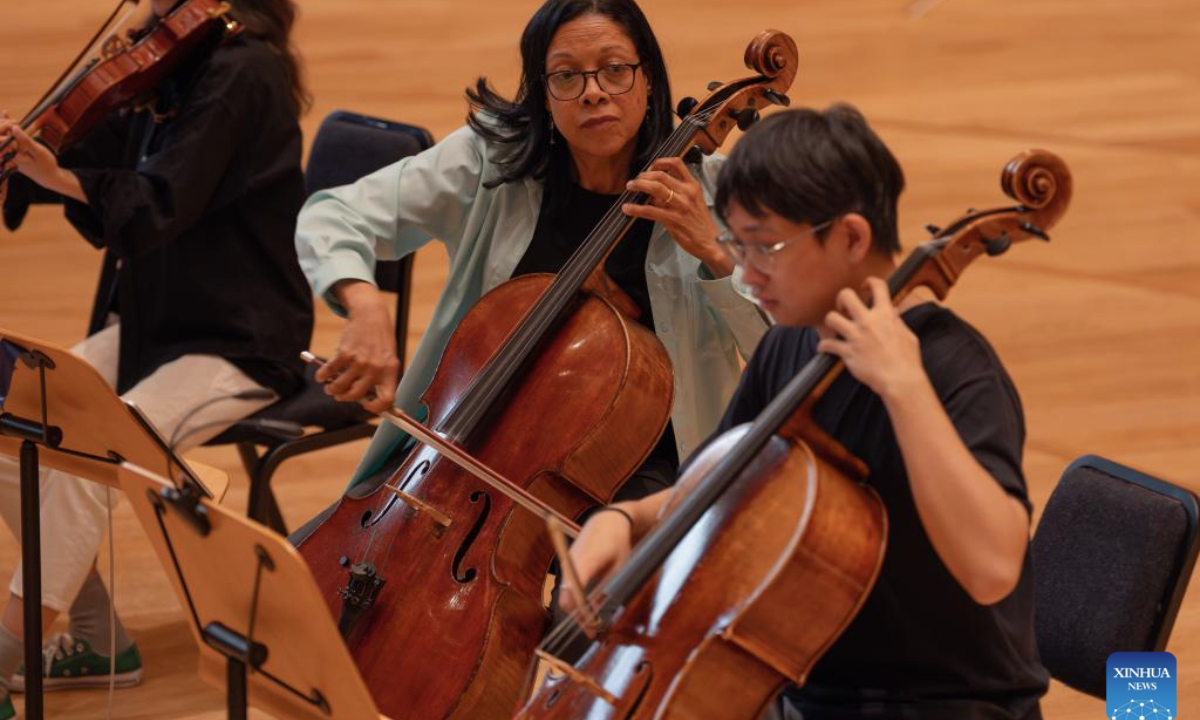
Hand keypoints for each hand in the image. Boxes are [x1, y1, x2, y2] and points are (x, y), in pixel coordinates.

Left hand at [0, 112, 81, 200]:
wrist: (49, 177)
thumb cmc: (46, 165)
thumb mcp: (38, 151)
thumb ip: (25, 140)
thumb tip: (13, 127)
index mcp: (12, 155)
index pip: (0, 138)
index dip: (4, 127)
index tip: (15, 123)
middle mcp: (8, 155)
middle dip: (3, 125)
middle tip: (12, 118)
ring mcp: (9, 154)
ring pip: (2, 137)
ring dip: (4, 125)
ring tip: (6, 114)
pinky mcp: (12, 152)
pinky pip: (7, 138)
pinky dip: (7, 129)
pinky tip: (6, 116)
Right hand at [319, 280, 399, 412]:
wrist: (371, 314)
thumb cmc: (379, 339)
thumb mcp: (388, 358)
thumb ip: (380, 378)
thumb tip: (369, 401)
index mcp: (390, 371)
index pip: (386, 399)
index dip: (376, 408)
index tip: (367, 406)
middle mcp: (375, 368)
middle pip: (356, 396)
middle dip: (345, 398)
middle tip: (340, 396)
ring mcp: (360, 361)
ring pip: (341, 387)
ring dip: (331, 390)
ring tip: (329, 388)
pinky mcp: (345, 352)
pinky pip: (329, 371)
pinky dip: (322, 376)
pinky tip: (321, 376)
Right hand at [557, 508, 634, 627]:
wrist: (607, 521)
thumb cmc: (617, 543)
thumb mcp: (620, 567)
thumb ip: (609, 589)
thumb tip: (601, 615)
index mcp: (585, 562)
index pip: (573, 593)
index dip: (580, 613)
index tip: (592, 628)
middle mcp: (570, 564)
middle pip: (566, 599)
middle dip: (577, 618)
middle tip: (594, 633)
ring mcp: (567, 565)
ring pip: (566, 595)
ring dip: (576, 611)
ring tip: (593, 626)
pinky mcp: (568, 567)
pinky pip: (568, 588)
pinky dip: (576, 601)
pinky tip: (588, 611)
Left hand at [622, 157, 732, 276]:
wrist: (711, 242)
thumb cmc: (700, 223)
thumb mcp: (693, 202)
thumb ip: (676, 194)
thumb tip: (653, 193)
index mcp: (693, 186)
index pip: (677, 163)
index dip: (660, 162)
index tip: (650, 167)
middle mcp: (687, 192)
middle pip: (661, 175)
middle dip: (644, 175)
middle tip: (635, 181)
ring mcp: (680, 206)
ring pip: (655, 188)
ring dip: (639, 186)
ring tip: (630, 188)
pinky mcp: (673, 219)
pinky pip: (650, 211)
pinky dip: (636, 209)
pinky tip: (628, 209)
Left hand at [816, 278, 927, 400]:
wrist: (900, 380)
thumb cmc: (908, 360)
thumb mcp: (908, 335)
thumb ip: (897, 321)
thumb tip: (893, 311)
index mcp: (885, 315)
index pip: (878, 286)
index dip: (870, 282)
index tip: (865, 286)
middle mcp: (868, 322)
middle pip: (846, 296)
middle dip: (842, 299)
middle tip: (844, 308)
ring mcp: (856, 336)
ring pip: (831, 318)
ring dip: (831, 321)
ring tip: (835, 327)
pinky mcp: (847, 352)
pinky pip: (827, 344)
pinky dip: (823, 346)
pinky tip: (824, 348)